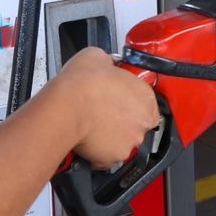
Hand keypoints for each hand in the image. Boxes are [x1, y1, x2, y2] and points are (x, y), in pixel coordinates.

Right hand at [47, 47, 160, 164]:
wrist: (67, 105)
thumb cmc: (83, 83)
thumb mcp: (100, 57)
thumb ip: (111, 65)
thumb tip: (106, 65)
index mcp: (146, 96)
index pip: (147, 104)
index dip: (131, 104)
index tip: (119, 104)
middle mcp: (143, 121)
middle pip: (137, 124)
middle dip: (122, 121)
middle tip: (103, 114)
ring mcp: (131, 140)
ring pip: (123, 141)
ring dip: (112, 137)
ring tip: (94, 126)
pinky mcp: (114, 157)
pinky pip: (108, 157)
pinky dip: (99, 152)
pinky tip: (88, 139)